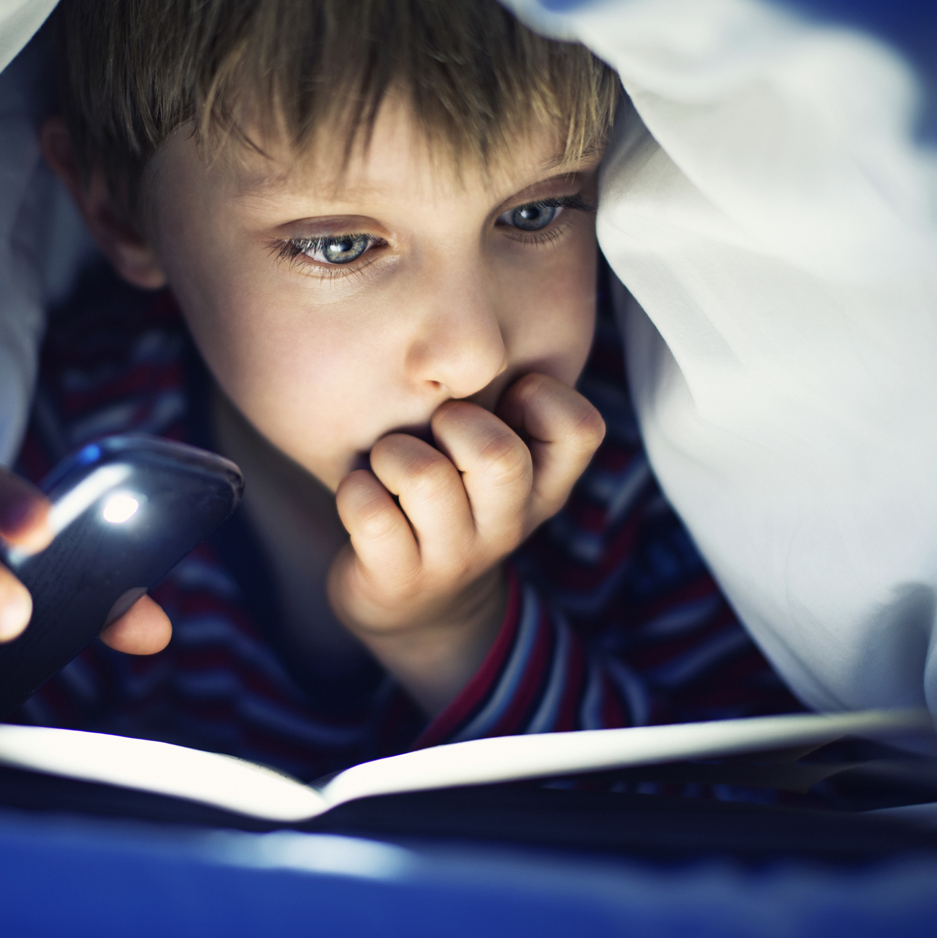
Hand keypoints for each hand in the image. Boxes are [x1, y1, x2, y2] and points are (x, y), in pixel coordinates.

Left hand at [327, 374, 604, 714]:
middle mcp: (508, 524)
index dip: (540, 395)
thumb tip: (474, 331)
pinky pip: (371, 516)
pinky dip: (355, 491)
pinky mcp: (398, 579)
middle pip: (499, 456)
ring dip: (392, 454)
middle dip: (453, 422)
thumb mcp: (495, 466)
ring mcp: (454, 557)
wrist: (414, 606)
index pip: (581, 428)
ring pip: (426, 479)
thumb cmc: (452, 504)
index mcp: (543, 487)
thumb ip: (503, 406)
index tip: (502, 398)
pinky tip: (360, 492)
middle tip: (432, 428)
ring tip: (387, 463)